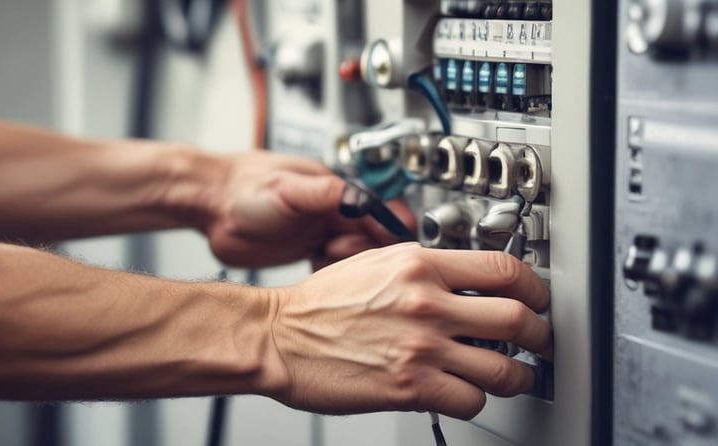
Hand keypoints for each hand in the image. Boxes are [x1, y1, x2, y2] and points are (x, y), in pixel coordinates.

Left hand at [197, 151, 414, 267]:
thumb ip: (325, 194)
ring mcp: (316, 231)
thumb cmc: (241, 188)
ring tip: (323, 260)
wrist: (207, 203)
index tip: (397, 245)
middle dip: (364, 249)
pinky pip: (331, 267)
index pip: (376, 209)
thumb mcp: (286, 189)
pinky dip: (333, 275)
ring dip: (348, 264)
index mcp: (332, 191)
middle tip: (337, 250)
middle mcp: (328, 211)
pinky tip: (320, 277)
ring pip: (352, 254)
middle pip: (370, 235)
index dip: (390, 227)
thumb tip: (361, 199)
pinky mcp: (303, 250)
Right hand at [264, 243, 550, 418]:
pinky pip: (470, 400)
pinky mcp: (409, 386)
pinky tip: (465, 393)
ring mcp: (420, 346)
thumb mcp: (376, 262)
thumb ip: (424, 267)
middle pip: (517, 319)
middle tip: (539, 341)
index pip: (503, 269)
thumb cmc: (320, 303)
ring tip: (511, 375)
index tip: (537, 298)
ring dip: (516, 376)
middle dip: (539, 335)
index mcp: (419, 265)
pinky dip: (476, 400)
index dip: (534, 287)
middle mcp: (426, 302)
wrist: (280, 336)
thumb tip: (465, 279)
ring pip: (503, 368)